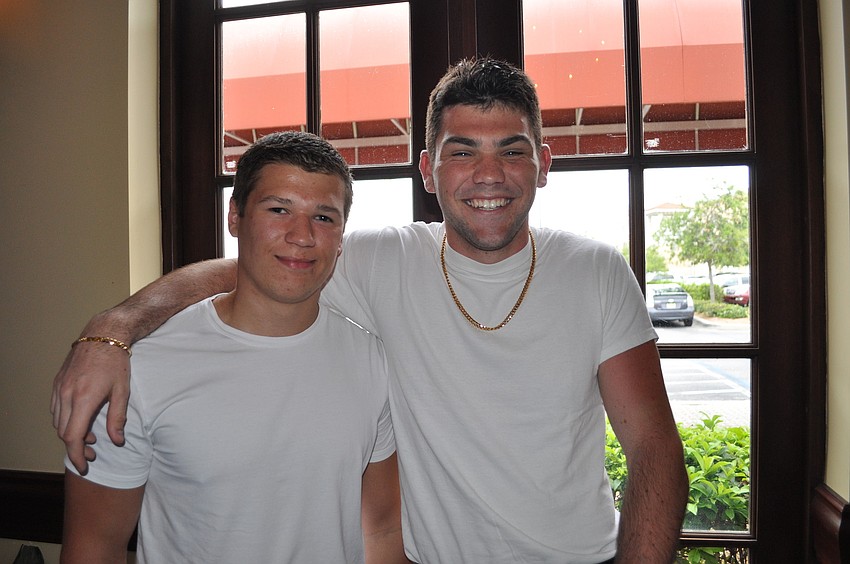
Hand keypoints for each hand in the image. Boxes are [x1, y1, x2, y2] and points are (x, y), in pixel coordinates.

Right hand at [51, 341, 129, 473]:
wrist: (103, 335)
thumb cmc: (116, 362)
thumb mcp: (122, 392)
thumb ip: (117, 418)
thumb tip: (117, 441)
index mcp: (83, 399)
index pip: (73, 437)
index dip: (77, 455)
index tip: (85, 466)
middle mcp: (66, 395)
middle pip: (63, 432)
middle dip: (77, 447)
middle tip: (94, 453)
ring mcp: (59, 388)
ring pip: (58, 422)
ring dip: (71, 434)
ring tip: (91, 437)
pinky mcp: (57, 383)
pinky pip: (56, 409)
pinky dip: (65, 420)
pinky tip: (81, 420)